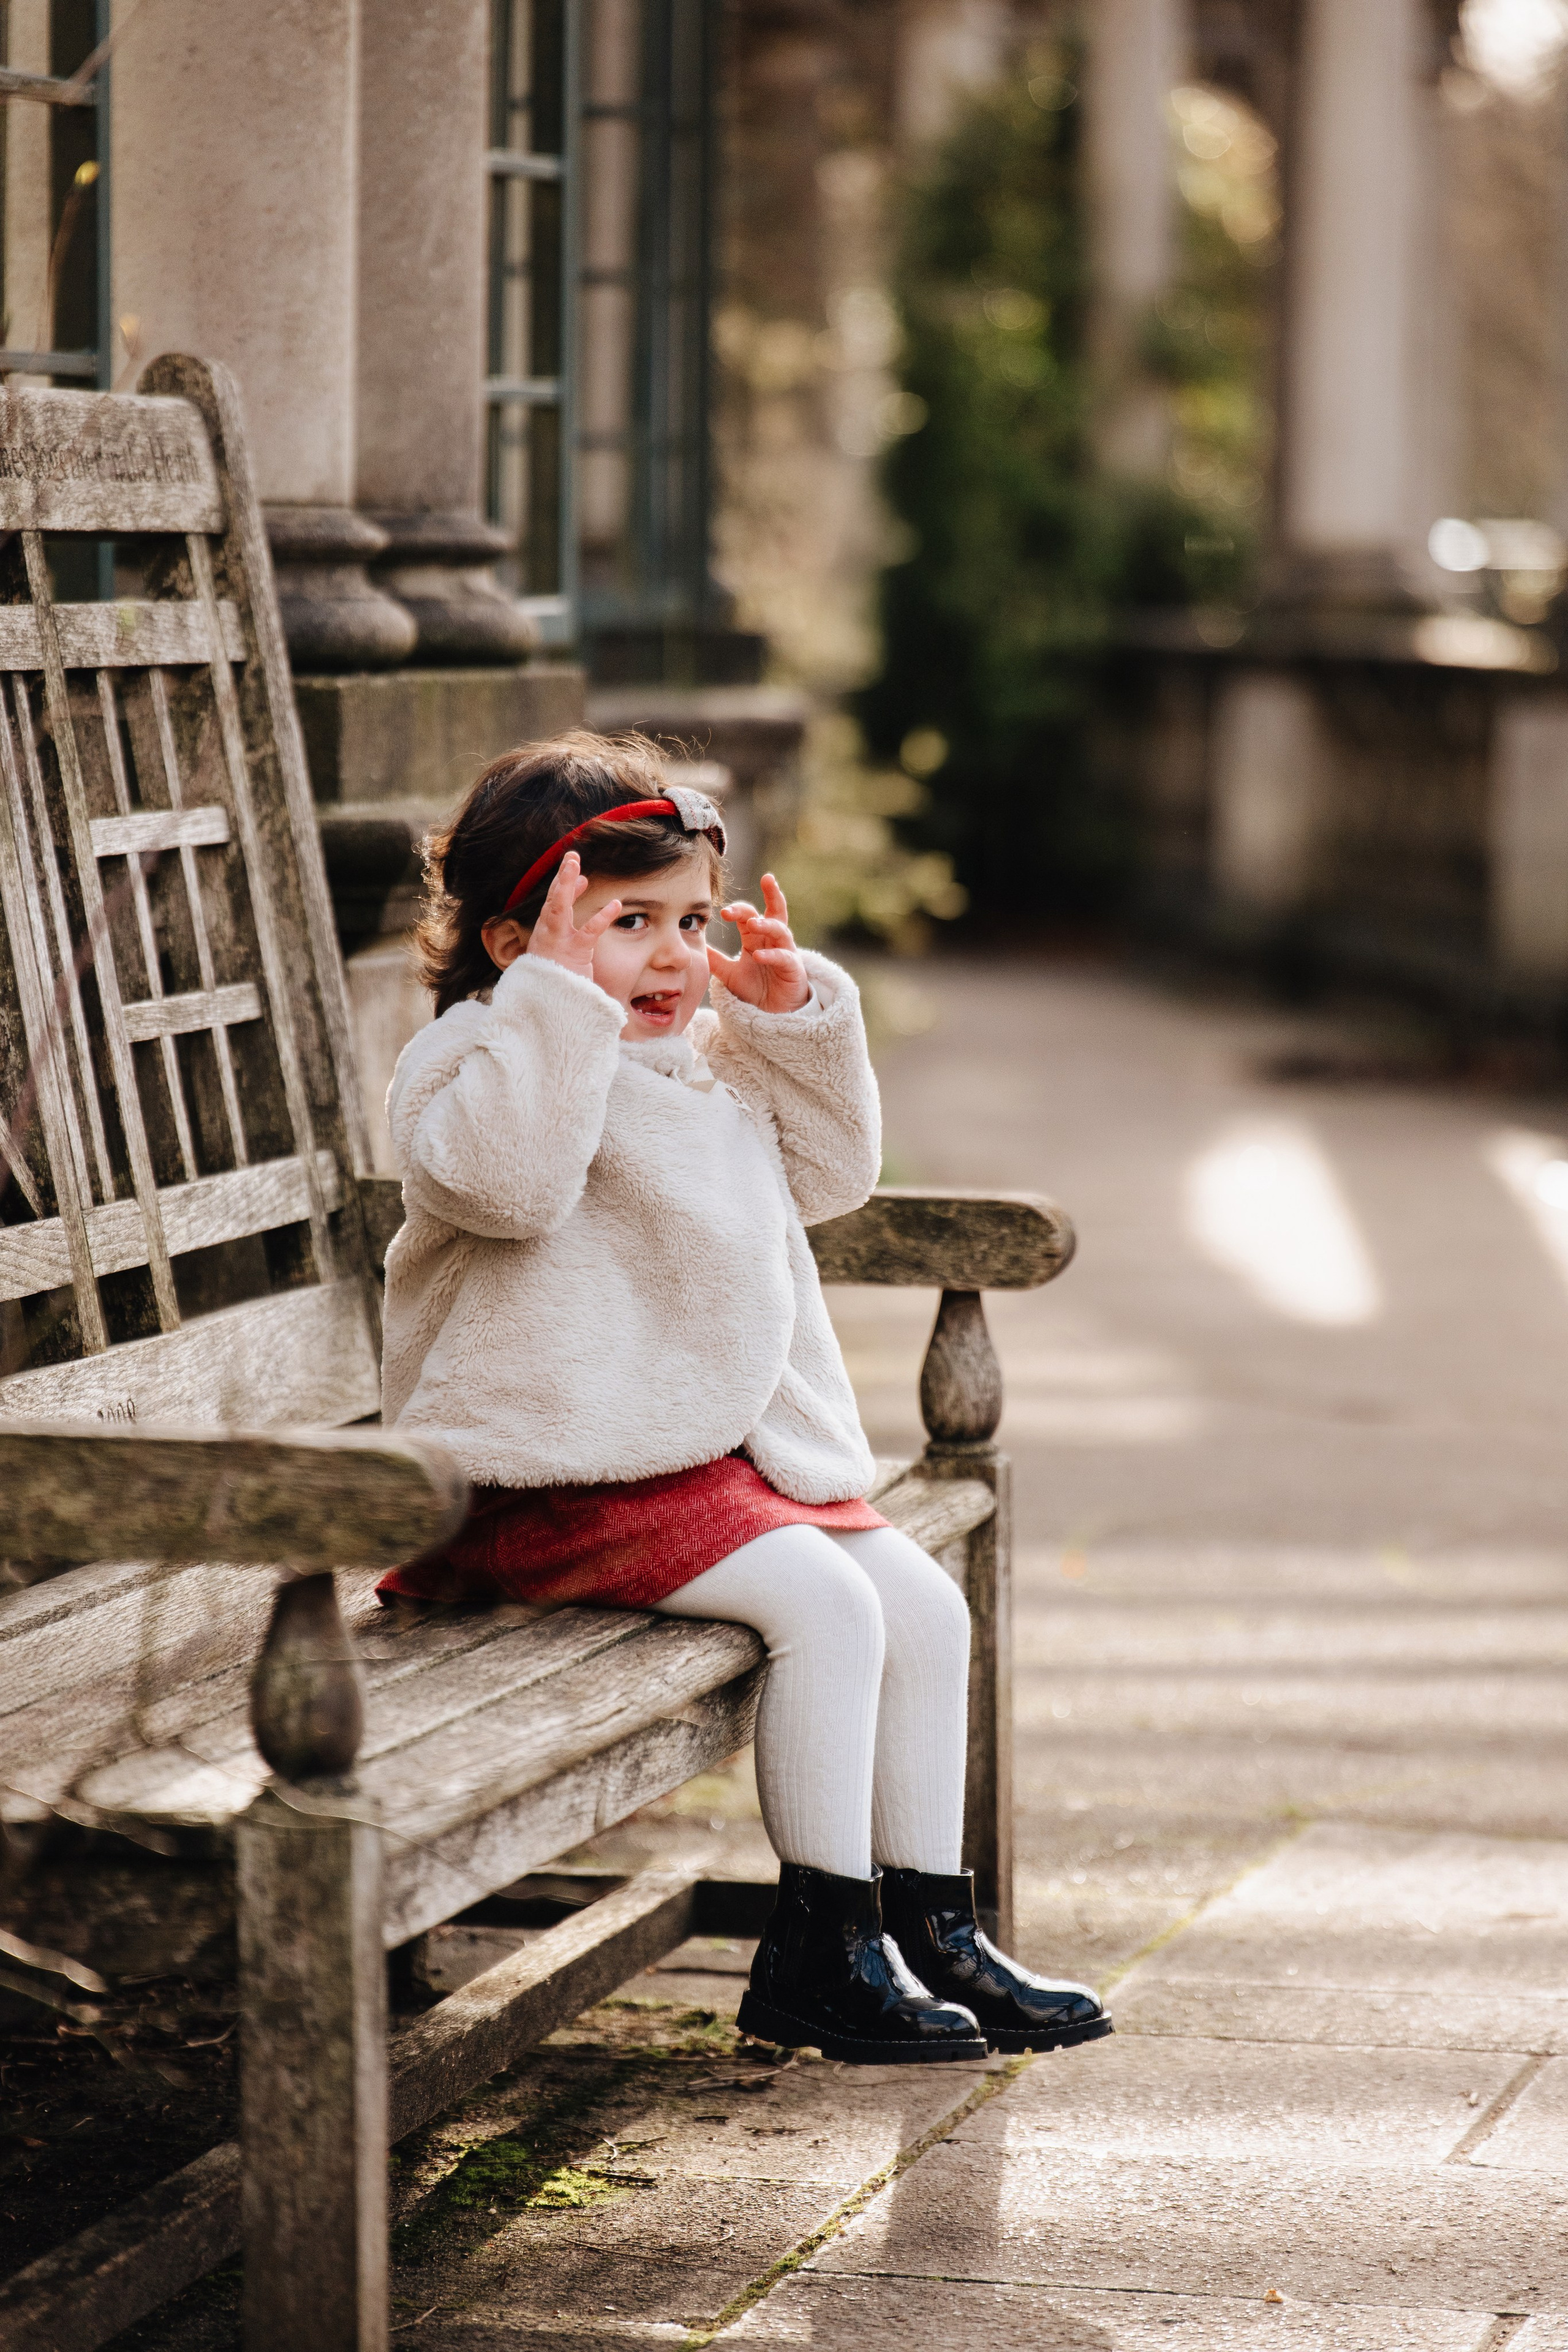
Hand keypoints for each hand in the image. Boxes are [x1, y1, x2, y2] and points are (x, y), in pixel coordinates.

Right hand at [523, 853, 621, 983]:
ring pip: (558, 908)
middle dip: (560, 877)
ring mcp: (557, 944)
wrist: (548, 1009)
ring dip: (564, 884)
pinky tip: (616, 904)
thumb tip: (576, 939)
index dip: (561, 887)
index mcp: (545, 938)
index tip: (573, 870)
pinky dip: (602, 917)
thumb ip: (566, 945)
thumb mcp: (559, 963)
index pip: (552, 906)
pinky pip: (588, 931)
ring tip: (575, 864)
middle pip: (552, 901)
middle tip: (571, 856)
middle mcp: (547, 937)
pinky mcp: (573, 954)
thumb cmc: (556, 987)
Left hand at [707, 873, 809, 1012]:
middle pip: (775, 911)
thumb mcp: (729, 974)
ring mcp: (786, 953)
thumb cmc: (756, 991)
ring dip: (768, 924)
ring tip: (754, 923)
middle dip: (773, 893)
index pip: (749, 915)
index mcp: (756, 938)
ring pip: (781, 930)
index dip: (737, 910)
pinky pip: (785, 958)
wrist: (773, 1016)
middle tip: (767, 879)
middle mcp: (773, 941)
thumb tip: (693, 945)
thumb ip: (714, 960)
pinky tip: (759, 956)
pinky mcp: (794, 970)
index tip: (722, 911)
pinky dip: (773, 955)